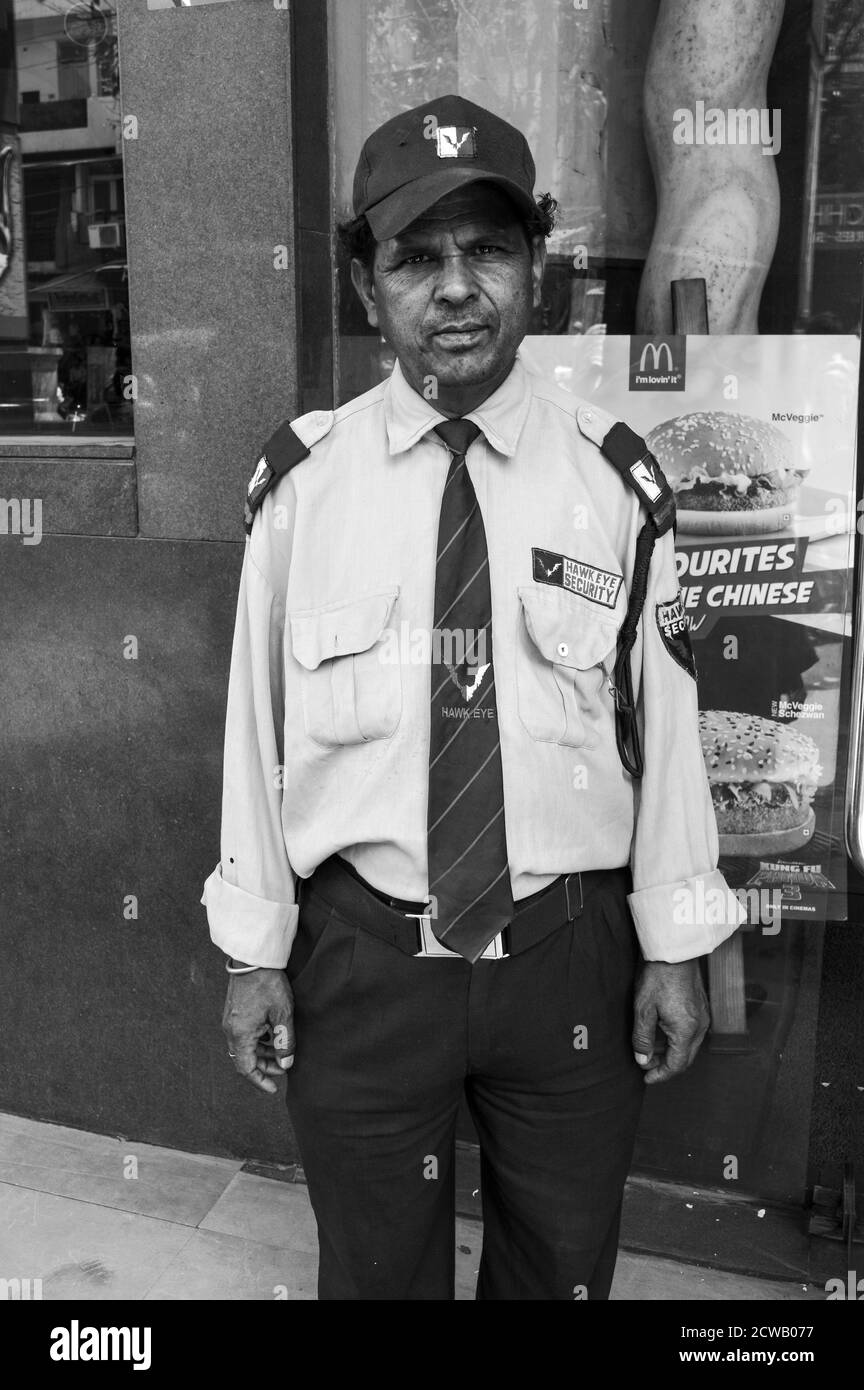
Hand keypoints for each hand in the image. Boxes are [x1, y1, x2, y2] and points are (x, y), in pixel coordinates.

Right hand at [222, 969, 294, 1094]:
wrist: (253, 958)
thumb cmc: (268, 984)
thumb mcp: (282, 1014)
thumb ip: (284, 1041)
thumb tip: (286, 1064)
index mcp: (241, 1034)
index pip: (246, 1068)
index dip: (260, 1081)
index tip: (274, 1088)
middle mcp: (231, 1030)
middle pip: (244, 1059)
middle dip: (264, 1066)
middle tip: (284, 1066)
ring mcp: (230, 1021)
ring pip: (244, 1047)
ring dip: (262, 1053)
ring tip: (281, 1051)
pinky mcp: (233, 1012)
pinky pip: (243, 1034)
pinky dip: (257, 1040)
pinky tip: (272, 1034)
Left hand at [631, 959, 708, 1085]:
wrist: (674, 952)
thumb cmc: (658, 978)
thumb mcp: (643, 1009)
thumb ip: (642, 1038)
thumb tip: (642, 1060)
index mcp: (686, 1031)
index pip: (676, 1065)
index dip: (660, 1075)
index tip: (646, 1078)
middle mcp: (700, 1027)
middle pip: (685, 1059)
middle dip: (666, 1066)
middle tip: (646, 1066)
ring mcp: (703, 1018)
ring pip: (689, 1047)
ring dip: (671, 1053)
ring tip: (650, 1050)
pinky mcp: (702, 1009)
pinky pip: (692, 1034)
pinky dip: (677, 1041)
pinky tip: (662, 1035)